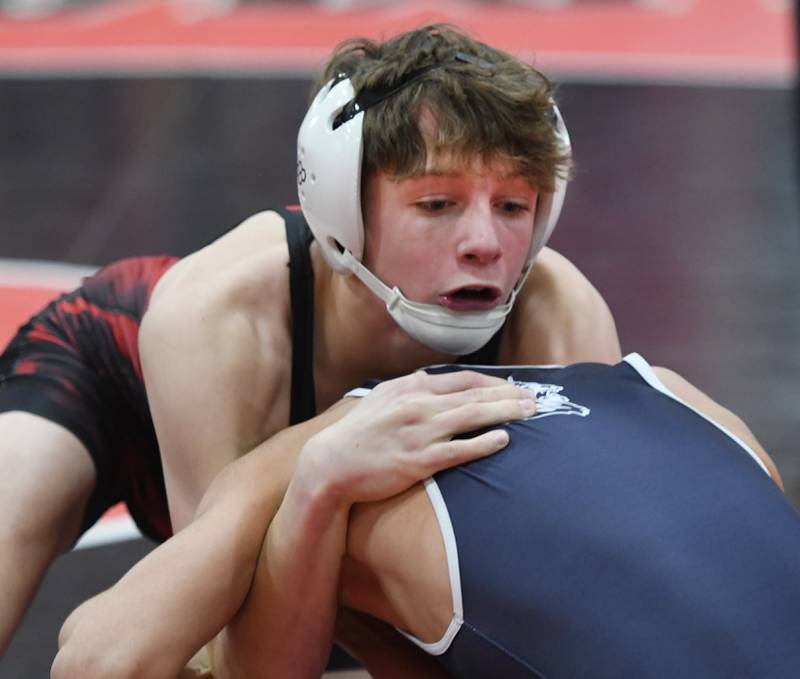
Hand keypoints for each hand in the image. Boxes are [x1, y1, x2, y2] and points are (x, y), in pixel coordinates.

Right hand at [299, 370, 534, 505]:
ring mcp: (418, 433)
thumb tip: (431, 378)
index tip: (512, 386)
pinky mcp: (417, 461)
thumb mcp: (381, 398)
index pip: (462, 379)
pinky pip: (457, 449)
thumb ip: (409, 387)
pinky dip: (482, 443)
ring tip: (529, 412)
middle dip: (507, 395)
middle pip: (473, 395)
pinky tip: (502, 439)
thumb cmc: (358, 432)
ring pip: (471, 418)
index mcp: (410, 388)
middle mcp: (417, 406)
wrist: (331, 464)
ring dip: (504, 413)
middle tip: (534, 398)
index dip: (491, 382)